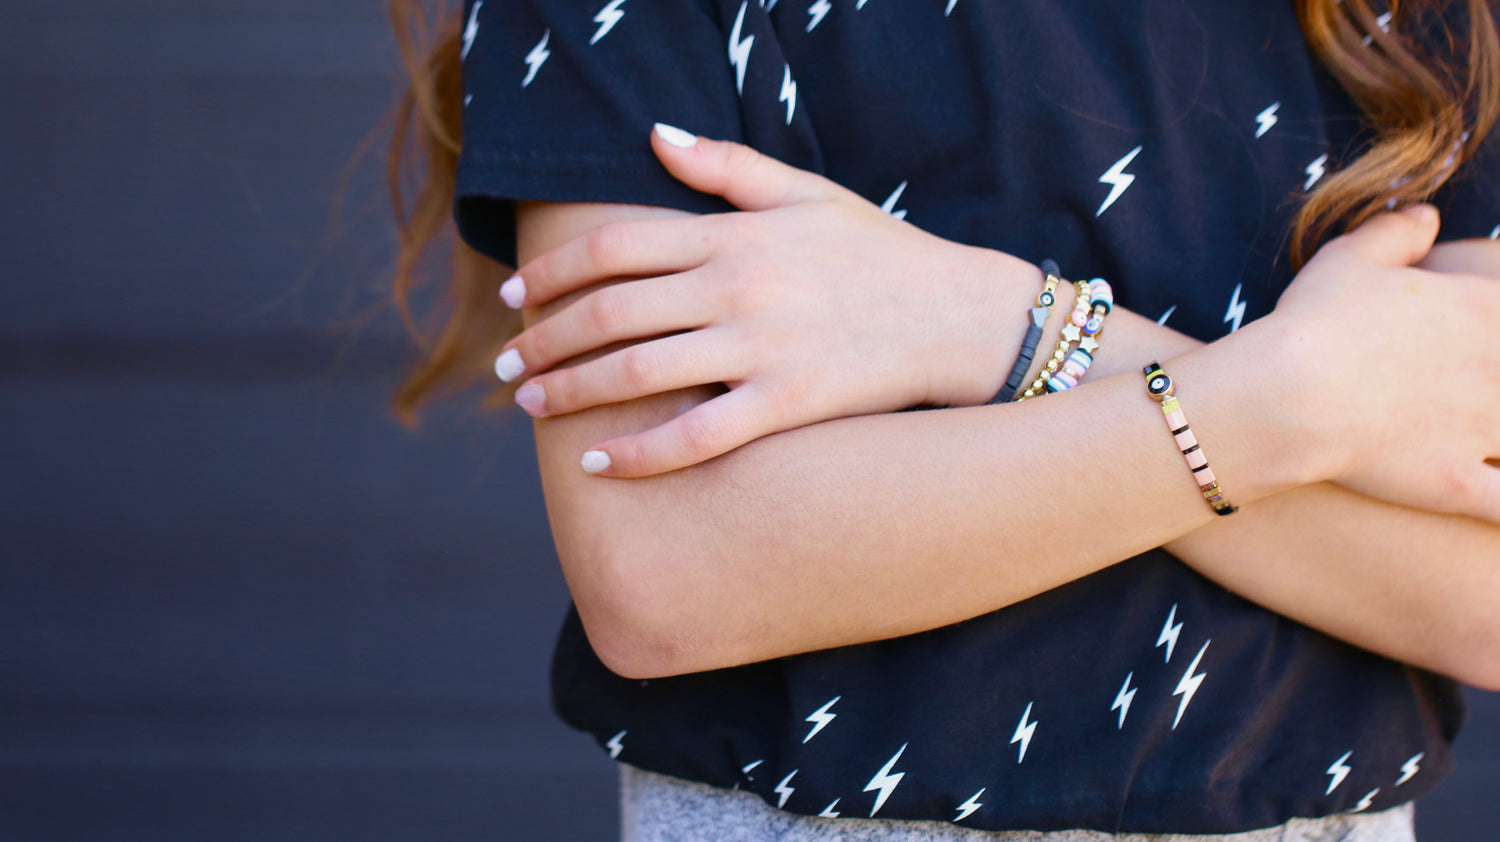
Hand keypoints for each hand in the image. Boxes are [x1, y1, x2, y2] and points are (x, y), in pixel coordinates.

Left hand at [496, 124, 1032, 476]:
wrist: (959, 316)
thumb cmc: (879, 253)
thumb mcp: (808, 192)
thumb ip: (727, 166)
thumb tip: (654, 136)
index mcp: (735, 234)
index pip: (615, 247)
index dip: (551, 272)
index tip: (512, 295)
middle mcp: (739, 288)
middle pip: (611, 312)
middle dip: (545, 338)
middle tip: (507, 362)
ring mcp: (762, 349)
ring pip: (638, 373)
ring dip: (571, 391)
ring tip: (532, 404)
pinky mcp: (788, 404)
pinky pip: (697, 436)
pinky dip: (640, 454)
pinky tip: (598, 465)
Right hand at [1266, 205, 1499, 521]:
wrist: (1285, 393)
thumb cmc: (1311, 322)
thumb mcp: (1349, 259)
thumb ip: (1394, 232)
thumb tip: (1425, 215)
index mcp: (1483, 311)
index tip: (1492, 355)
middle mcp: (1498, 370)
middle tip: (1491, 399)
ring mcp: (1485, 432)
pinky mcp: (1459, 484)